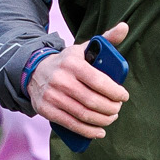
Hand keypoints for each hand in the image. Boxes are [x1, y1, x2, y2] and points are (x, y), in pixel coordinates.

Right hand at [27, 22, 129, 141]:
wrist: (34, 70)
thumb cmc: (67, 62)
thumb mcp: (83, 48)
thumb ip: (106, 39)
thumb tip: (124, 27)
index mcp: (73, 63)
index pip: (99, 81)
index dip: (115, 92)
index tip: (123, 96)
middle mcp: (61, 80)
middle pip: (93, 101)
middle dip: (111, 108)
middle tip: (117, 109)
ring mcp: (52, 96)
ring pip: (83, 115)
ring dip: (103, 120)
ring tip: (111, 118)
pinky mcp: (46, 110)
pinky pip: (71, 124)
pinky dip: (88, 131)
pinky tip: (99, 132)